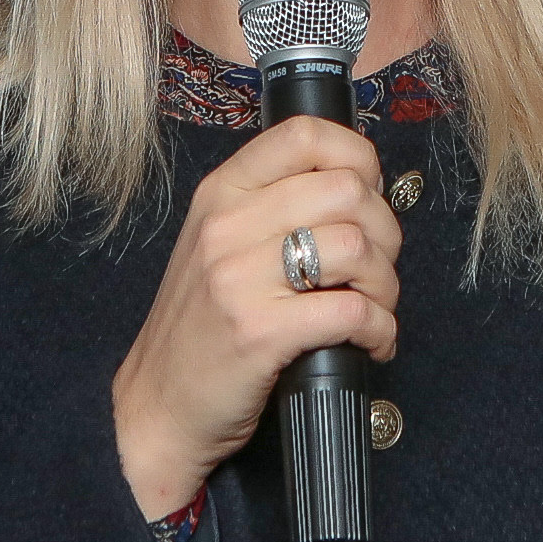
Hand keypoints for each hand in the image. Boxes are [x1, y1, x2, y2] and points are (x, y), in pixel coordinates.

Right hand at [111, 117, 401, 517]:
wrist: (157, 407)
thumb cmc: (202, 327)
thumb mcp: (220, 245)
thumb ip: (275, 207)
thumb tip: (361, 188)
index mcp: (221, 193)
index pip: (304, 134)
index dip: (358, 157)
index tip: (370, 196)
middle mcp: (227, 226)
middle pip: (348, 190)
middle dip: (385, 232)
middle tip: (375, 269)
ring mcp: (240, 278)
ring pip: (358, 246)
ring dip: (385, 285)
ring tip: (373, 309)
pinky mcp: (260, 332)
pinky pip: (354, 311)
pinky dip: (380, 330)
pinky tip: (370, 344)